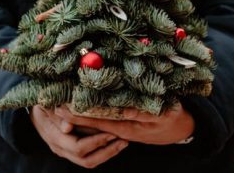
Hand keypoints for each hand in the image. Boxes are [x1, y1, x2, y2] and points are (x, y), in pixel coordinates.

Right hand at [30, 105, 128, 167]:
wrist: (31, 111)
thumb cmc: (40, 104)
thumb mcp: (46, 105)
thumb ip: (57, 114)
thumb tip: (68, 128)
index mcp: (55, 138)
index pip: (78, 147)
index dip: (96, 142)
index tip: (111, 132)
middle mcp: (60, 149)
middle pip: (86, 160)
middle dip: (107, 151)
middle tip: (123, 140)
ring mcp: (65, 151)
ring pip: (89, 161)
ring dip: (107, 153)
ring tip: (123, 142)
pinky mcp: (70, 149)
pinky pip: (87, 156)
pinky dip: (102, 150)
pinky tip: (113, 141)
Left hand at [54, 103, 194, 144]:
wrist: (181, 129)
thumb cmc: (173, 120)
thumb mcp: (164, 114)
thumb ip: (143, 112)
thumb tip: (124, 110)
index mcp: (126, 127)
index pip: (97, 121)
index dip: (79, 115)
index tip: (62, 107)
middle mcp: (120, 128)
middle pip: (91, 123)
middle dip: (72, 115)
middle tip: (53, 104)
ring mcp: (121, 126)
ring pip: (95, 122)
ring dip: (78, 115)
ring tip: (60, 104)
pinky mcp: (123, 122)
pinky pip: (104, 119)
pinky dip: (90, 113)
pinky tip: (80, 105)